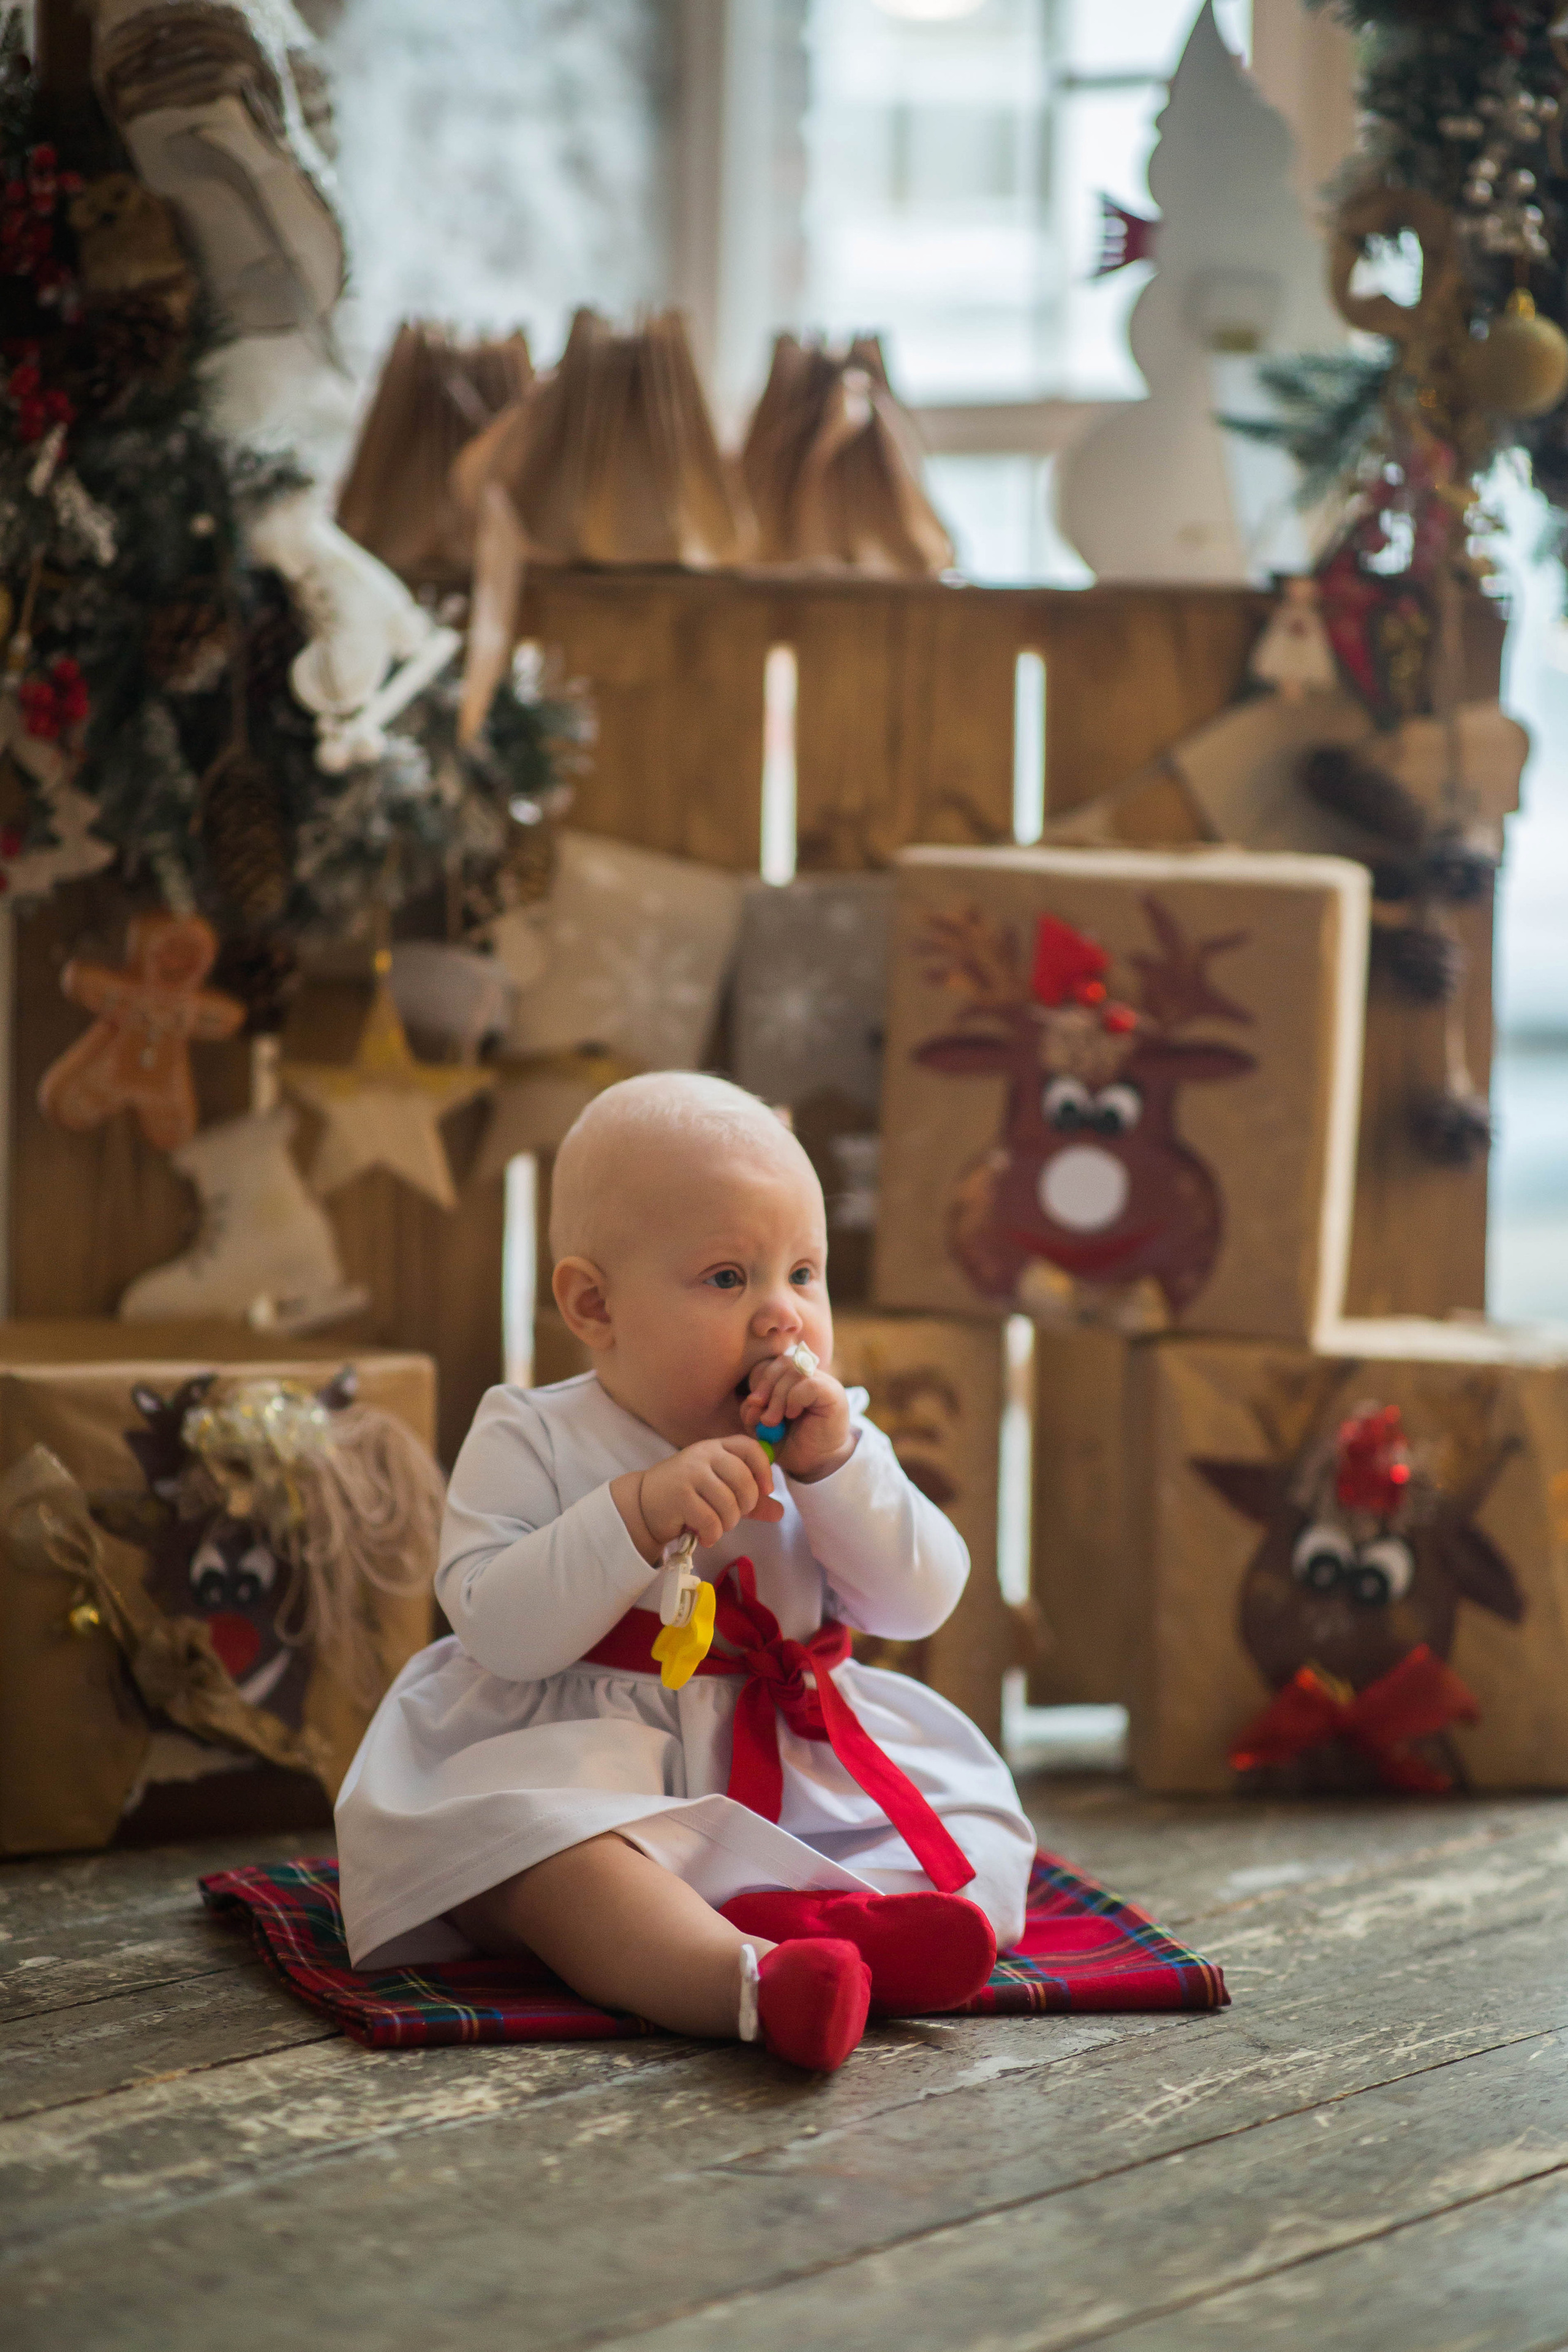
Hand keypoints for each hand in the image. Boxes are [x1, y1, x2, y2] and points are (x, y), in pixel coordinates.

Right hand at [614, 1436, 784, 1561]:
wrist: (644, 1503)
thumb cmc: (688, 1495)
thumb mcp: (720, 1492)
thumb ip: (750, 1500)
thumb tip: (780, 1511)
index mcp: (717, 1447)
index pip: (750, 1447)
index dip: (764, 1469)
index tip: (766, 1491)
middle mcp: (704, 1454)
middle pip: (744, 1480)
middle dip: (746, 1506)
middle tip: (734, 1515)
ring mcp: (690, 1473)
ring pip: (729, 1504)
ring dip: (727, 1524)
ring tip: (716, 1526)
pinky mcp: (679, 1495)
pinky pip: (711, 1520)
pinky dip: (712, 1535)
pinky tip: (705, 1536)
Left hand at [741, 1355, 855, 1483]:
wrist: (816, 1463)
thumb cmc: (791, 1444)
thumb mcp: (762, 1428)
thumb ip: (753, 1412)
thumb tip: (752, 1402)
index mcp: (790, 1380)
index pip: (771, 1364)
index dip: (758, 1380)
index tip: (753, 1404)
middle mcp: (808, 1376)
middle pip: (781, 1363)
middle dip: (765, 1385)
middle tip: (760, 1411)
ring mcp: (822, 1381)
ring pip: (793, 1371)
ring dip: (777, 1398)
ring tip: (772, 1422)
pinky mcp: (832, 1392)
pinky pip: (809, 1384)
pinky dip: (794, 1399)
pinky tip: (792, 1415)